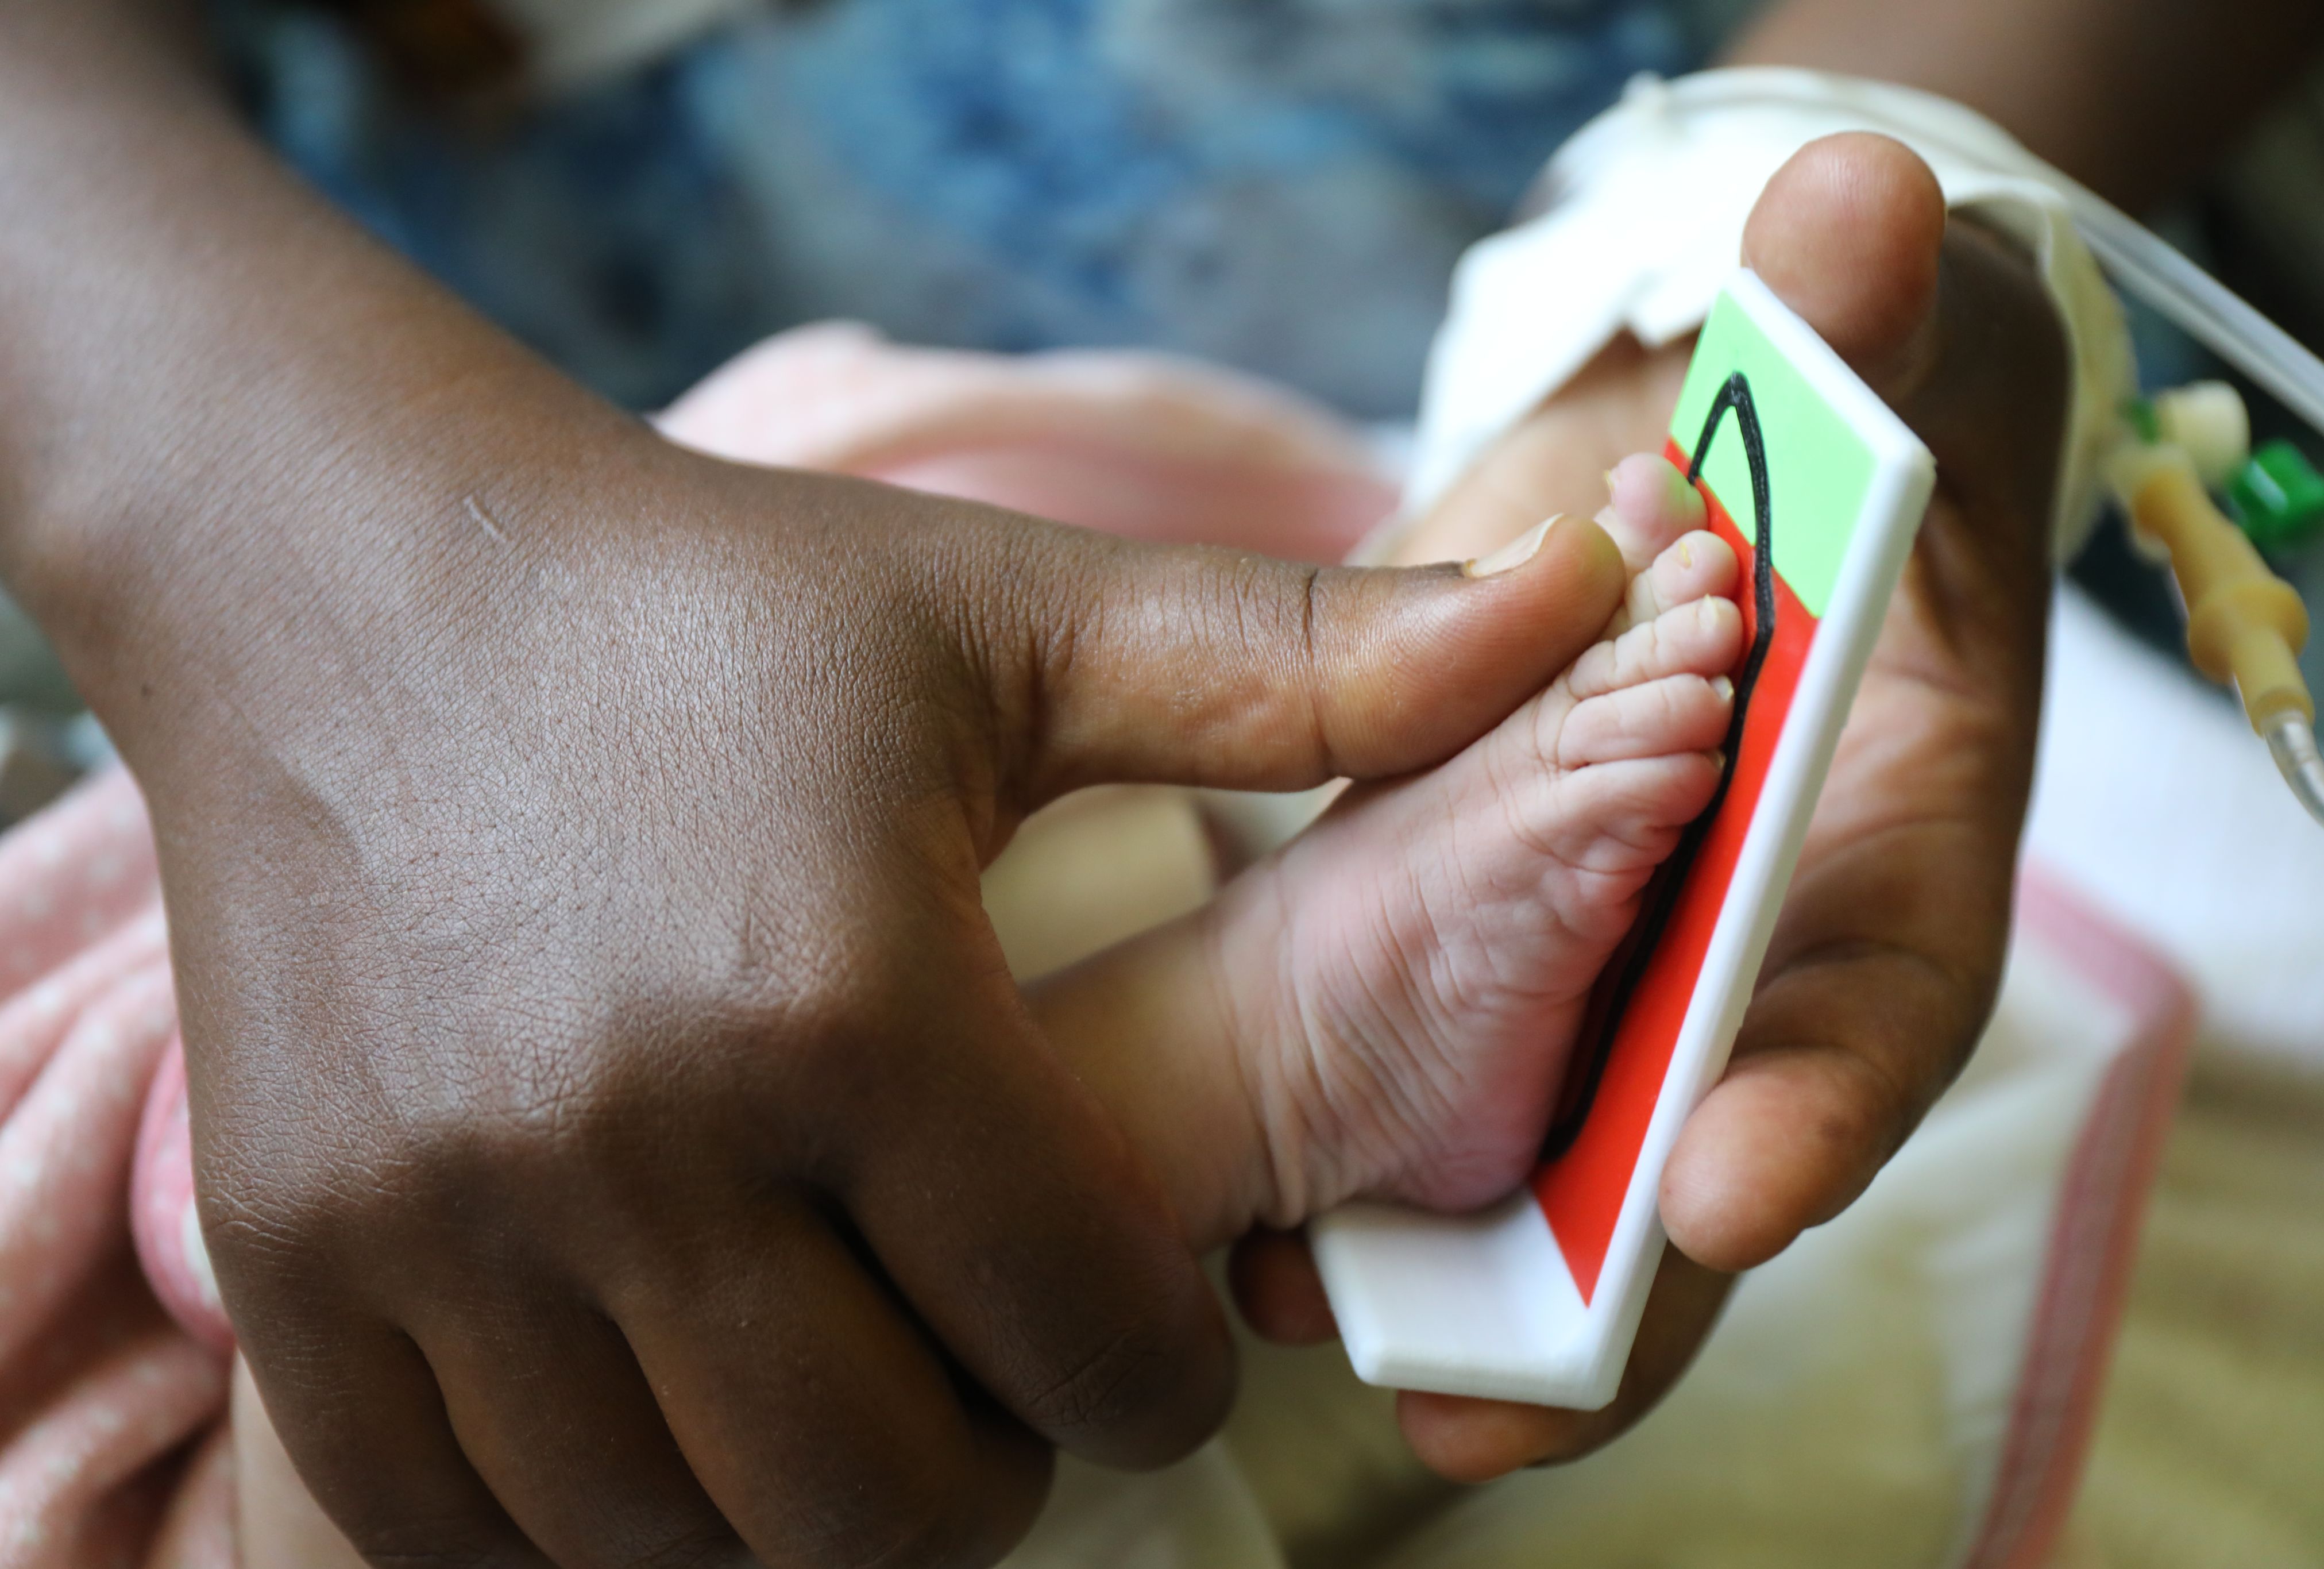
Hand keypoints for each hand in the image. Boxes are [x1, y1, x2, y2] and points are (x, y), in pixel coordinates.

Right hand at [86, 378, 1628, 1564]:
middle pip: (893, 1495)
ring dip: (803, 1505)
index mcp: (852, 997)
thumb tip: (1578, 604)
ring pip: (689, 1540)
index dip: (1165, 1363)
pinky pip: (458, 1529)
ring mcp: (437, 1222)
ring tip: (835, 1376)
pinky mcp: (299, 1256)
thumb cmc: (716, 601)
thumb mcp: (1010, 614)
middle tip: (998, 1368)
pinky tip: (654, 1398)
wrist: (350, 575)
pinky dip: (589, 1514)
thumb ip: (1300, 660)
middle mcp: (635, 1136)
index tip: (1147, 1316)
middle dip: (1000, 1465)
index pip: (1095, 1337)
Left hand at [1230, 132, 2068, 1476]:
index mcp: (1883, 843)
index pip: (1875, 1001)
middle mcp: (1747, 937)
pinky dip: (1334, 1139)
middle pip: (1692, 1154)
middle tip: (1467, 1412)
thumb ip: (1870, 312)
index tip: (1727, 1189)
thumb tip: (1853, 192)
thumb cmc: (1841, 419)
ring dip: (1425, 1252)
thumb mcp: (1874, 351)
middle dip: (1598, 1287)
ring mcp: (1613, 951)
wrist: (1728, 455)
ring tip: (1282, 1318)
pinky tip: (1211, 1212)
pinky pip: (1422, 1062)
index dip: (1817, 1098)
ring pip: (1543, 1148)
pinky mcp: (1486, 921)